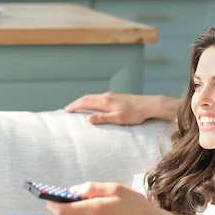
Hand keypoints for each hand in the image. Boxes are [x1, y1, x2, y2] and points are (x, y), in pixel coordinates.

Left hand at [47, 182, 183, 214]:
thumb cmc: (136, 206)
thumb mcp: (116, 188)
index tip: (46, 195)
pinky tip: (106, 214)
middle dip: (67, 204)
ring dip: (81, 211)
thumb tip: (74, 190)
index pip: (61, 209)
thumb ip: (92, 188)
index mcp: (94, 210)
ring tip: (99, 203)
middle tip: (71, 194)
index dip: (51, 202)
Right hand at [64, 92, 178, 124]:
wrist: (149, 105)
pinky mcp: (116, 97)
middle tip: (67, 110)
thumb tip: (88, 119)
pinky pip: (98, 98)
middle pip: (87, 98)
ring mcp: (111, 95)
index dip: (74, 106)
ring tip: (76, 108)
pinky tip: (92, 106)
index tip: (65, 111)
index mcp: (105, 101)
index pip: (85, 102)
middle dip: (75, 103)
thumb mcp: (119, 119)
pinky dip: (91, 101)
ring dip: (83, 102)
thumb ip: (103, 118)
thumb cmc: (135, 114)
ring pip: (92, 97)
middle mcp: (106, 96)